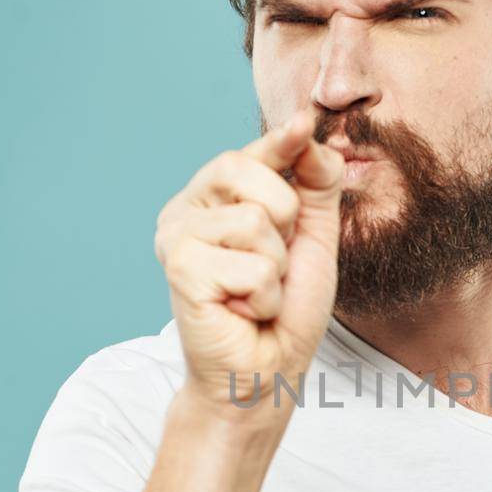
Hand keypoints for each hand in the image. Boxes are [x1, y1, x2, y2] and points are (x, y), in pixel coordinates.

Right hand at [154, 109, 344, 410]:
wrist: (266, 371)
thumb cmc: (285, 309)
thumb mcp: (311, 237)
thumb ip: (313, 184)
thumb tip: (309, 132)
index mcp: (215, 197)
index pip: (252, 151)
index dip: (281, 138)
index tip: (305, 121)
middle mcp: (188, 209)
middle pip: (249, 170)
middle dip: (285, 220)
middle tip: (273, 264)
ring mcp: (177, 236)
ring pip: (256, 222)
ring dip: (275, 270)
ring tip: (256, 293)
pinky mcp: (180, 268)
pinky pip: (251, 265)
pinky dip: (263, 296)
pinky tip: (242, 311)